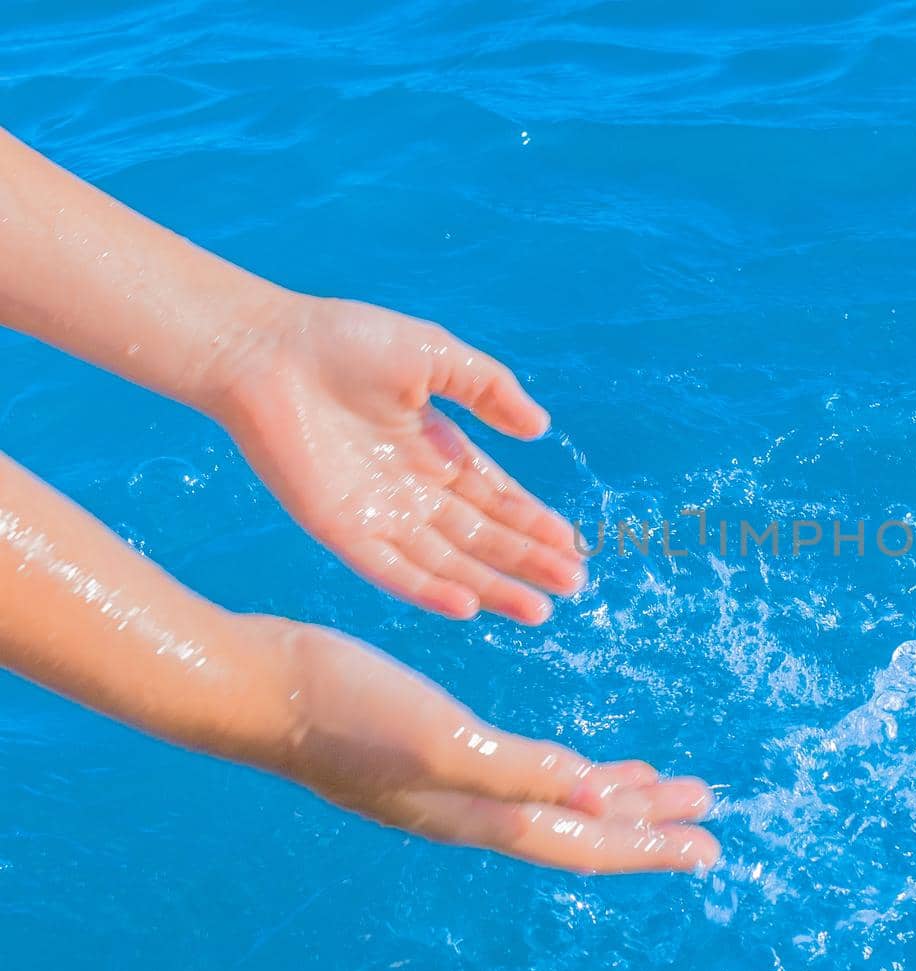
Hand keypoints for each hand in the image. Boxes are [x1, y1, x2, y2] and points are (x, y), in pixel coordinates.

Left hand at [213, 295, 586, 623]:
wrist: (266, 348)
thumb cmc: (344, 339)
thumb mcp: (435, 355)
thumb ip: (490, 389)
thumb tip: (540, 428)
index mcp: (435, 449)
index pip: (495, 497)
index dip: (534, 522)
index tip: (572, 545)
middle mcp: (411, 489)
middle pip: (481, 537)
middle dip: (527, 561)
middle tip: (573, 584)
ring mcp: (377, 513)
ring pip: (447, 562)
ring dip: (492, 587)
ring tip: (539, 610)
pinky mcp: (341, 528)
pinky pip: (390, 569)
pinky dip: (428, 590)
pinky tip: (468, 607)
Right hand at [266, 618, 719, 872]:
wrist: (264, 687)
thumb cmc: (346, 713)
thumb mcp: (439, 741)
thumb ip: (518, 773)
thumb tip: (596, 800)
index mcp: (483, 814)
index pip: (586, 843)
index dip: (651, 847)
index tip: (710, 848)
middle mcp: (477, 808)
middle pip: (583, 826)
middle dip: (650, 822)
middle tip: (708, 812)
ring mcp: (457, 782)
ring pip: (560, 797)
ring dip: (616, 793)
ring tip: (666, 785)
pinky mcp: (442, 748)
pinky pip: (530, 768)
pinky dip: (570, 766)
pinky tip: (582, 757)